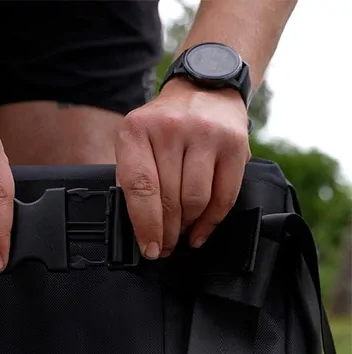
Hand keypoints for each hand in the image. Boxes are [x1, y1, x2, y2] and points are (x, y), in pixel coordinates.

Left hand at [116, 79, 250, 258]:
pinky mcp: (234, 145)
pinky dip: (211, 222)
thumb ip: (133, 178)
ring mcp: (206, 135)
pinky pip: (224, 197)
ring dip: (187, 227)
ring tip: (180, 235)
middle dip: (166, 232)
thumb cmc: (164, 125)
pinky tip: (200, 232)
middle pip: (169, 199)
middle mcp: (172, 129)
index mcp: (137, 130)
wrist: (205, 89)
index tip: (148, 248)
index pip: (139, 187)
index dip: (145, 225)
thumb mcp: (137, 141)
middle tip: (164, 247)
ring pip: (196, 201)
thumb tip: (139, 228)